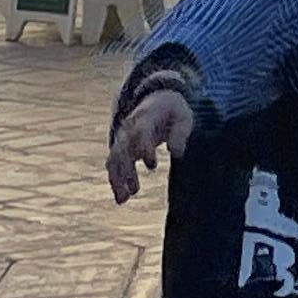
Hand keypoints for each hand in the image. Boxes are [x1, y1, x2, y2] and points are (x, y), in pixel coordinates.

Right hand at [107, 85, 195, 202]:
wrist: (157, 98)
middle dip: (127, 170)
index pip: (141, 133)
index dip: (144, 149)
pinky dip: (115, 180)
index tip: (152, 166)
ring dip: (117, 179)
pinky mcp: (122, 147)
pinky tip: (121, 199)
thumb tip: (177, 153)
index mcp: (145, 117)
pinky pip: (114, 164)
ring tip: (123, 199)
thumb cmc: (173, 110)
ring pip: (115, 159)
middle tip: (134, 190)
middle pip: (123, 148)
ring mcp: (123, 137)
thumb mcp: (183, 117)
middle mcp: (129, 128)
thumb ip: (180, 134)